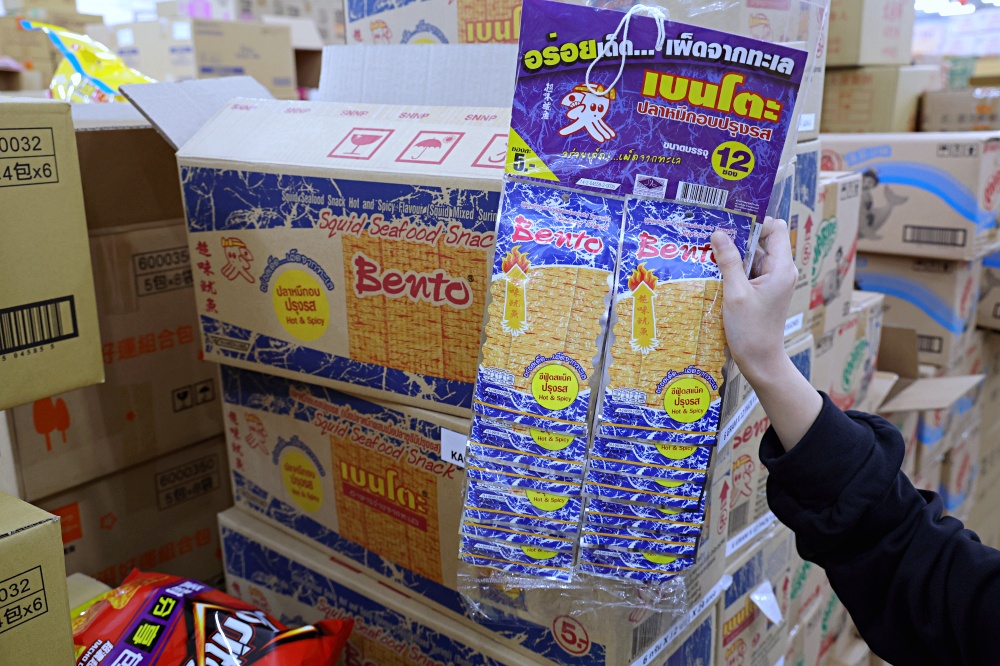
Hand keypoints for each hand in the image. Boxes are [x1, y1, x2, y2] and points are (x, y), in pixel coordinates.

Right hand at [712, 218, 821, 451]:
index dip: (754, 222)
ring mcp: (772, 282)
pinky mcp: (762, 291)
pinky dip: (733, 270)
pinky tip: (714, 272)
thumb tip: (719, 233)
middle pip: (761, 241)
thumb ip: (728, 261)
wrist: (760, 361)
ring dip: (732, 255)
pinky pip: (748, 271)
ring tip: (708, 255)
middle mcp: (780, 271)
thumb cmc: (751, 331)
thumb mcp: (735, 293)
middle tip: (711, 237)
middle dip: (737, 238)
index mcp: (781, 268)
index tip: (729, 224)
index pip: (775, 228)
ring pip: (752, 256)